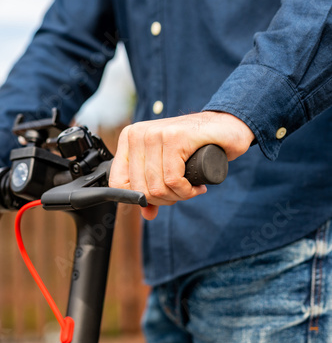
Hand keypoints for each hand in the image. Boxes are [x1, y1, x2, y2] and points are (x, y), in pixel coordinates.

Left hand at [109, 111, 254, 219]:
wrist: (226, 128)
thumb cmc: (194, 148)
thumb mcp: (166, 168)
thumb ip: (152, 189)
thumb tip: (146, 214)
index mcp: (129, 139)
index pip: (117, 182)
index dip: (138, 199)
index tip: (159, 198)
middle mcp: (138, 134)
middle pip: (139, 189)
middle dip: (163, 199)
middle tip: (182, 192)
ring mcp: (155, 134)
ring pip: (156, 187)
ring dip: (178, 196)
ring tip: (191, 188)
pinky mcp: (175, 138)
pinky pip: (172, 180)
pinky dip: (187, 191)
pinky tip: (197, 186)